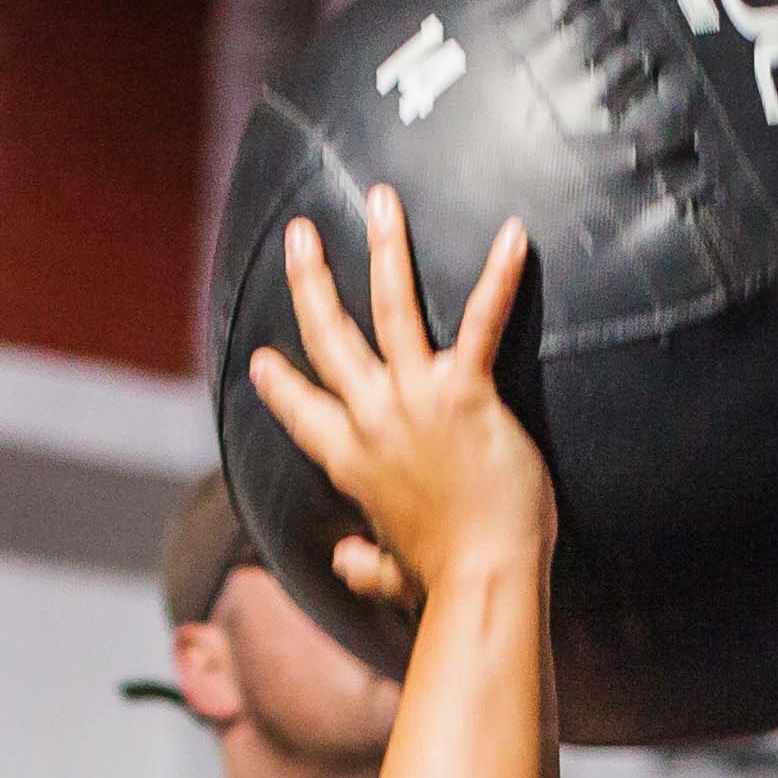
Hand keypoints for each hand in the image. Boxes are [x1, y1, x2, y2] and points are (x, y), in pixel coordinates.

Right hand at [242, 186, 548, 613]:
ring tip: (381, 200)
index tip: (262, 359)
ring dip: (385, 248)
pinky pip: (481, 322)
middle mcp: (371, 419)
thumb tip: (344, 562)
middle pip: (330, 337)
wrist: (483, 577)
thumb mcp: (390, 574)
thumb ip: (363, 564)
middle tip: (301, 235)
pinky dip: (499, 277)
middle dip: (311, 280)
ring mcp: (414, 400)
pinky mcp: (465, 394)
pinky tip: (515, 236)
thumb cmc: (443, 577)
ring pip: (389, 308)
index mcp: (350, 461)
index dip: (280, 385)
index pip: (302, 411)